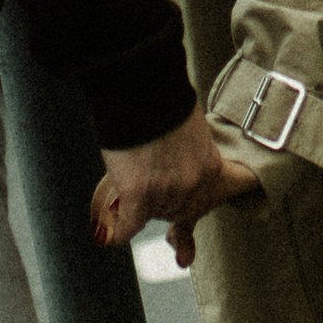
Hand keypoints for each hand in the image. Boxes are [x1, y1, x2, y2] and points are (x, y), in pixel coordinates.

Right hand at [90, 109, 259, 263]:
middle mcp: (193, 185)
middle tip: (146, 186)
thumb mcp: (188, 130)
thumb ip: (187, 155)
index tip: (177, 229)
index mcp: (210, 168)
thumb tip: (174, 168)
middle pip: (174, 211)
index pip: (200, 203)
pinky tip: (111, 235)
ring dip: (138, 206)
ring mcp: (167, 192)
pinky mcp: (139, 195)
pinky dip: (120, 231)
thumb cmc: (160, 101)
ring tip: (129, 182)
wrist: (140, 87)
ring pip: (150, 216)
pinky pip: (129, 226)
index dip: (182, 207)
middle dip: (159, 203)